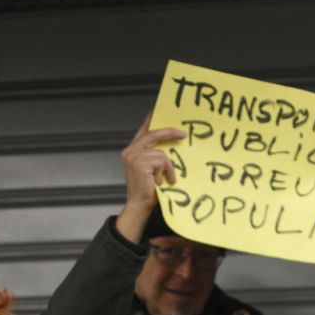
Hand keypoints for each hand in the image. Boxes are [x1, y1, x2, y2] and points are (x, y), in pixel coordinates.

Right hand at [117, 116, 186, 243]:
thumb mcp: (154, 170)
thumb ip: (158, 156)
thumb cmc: (149, 190)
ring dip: (168, 167)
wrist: (139, 206)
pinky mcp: (139, 162)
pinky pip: (162, 160)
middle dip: (170, 132)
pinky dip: (167, 171)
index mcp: (134, 150)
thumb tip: (175, 143)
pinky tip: (163, 181)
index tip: (159, 108)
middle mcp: (131, 150)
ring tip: (167, 179)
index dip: (152, 118)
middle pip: (153, 133)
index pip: (144, 129)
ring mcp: (133, 155)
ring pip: (161, 152)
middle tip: (184, 134)